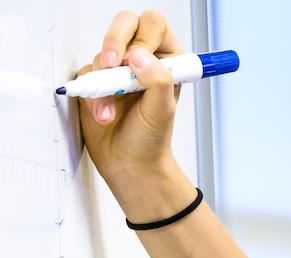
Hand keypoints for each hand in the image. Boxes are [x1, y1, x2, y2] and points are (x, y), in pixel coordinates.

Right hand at [76, 10, 194, 217]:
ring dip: (105, 82)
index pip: (154, 25)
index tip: (137, 60)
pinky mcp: (96, 81)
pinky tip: (103, 115)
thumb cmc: (151, 139)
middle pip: (124, 25)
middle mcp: (142, 60)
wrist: (130, 164)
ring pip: (102, 53)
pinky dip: (92, 94)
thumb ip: (158, 80)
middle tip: (111, 65)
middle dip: (114, 41)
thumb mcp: (163, 110)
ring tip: (112, 112)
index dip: (144, 36)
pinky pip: (86, 73)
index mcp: (167, 60)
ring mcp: (117, 69)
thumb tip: (138, 55)